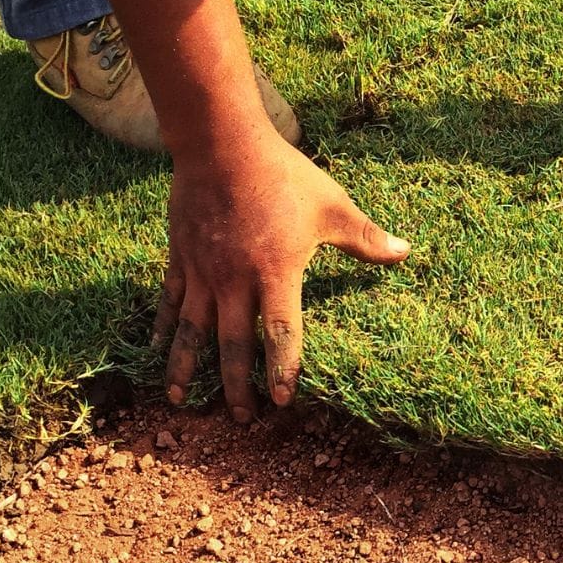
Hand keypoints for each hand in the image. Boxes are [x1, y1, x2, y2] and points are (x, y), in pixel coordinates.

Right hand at [150, 129, 410, 421]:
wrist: (222, 144)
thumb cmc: (283, 176)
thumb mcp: (333, 207)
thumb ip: (366, 238)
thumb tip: (406, 253)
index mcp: (275, 273)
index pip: (280, 334)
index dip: (282, 370)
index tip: (282, 401)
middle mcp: (234, 281)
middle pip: (234, 344)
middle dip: (237, 385)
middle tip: (241, 418)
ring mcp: (202, 271)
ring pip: (192, 331)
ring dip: (188, 368)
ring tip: (181, 400)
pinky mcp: (179, 258)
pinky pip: (168, 301)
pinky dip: (163, 329)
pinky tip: (156, 351)